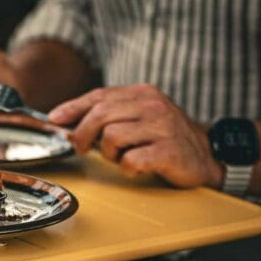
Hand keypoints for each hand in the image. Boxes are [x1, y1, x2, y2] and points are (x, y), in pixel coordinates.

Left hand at [48, 83, 223, 188]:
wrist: (206, 156)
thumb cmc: (165, 138)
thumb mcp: (138, 118)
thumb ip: (107, 116)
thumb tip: (66, 123)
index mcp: (143, 93)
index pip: (99, 96)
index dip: (72, 108)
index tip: (55, 119)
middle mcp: (153, 106)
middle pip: (100, 115)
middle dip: (82, 134)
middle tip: (81, 148)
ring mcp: (162, 127)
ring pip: (112, 137)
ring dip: (109, 153)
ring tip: (122, 156)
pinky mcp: (168, 151)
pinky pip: (130, 160)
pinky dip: (127, 167)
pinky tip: (137, 166)